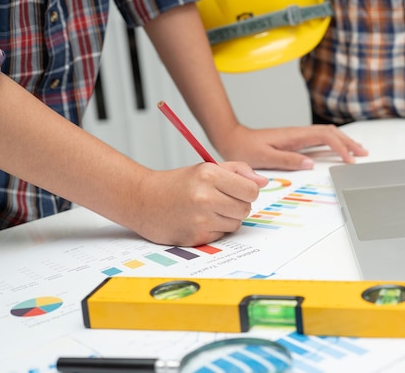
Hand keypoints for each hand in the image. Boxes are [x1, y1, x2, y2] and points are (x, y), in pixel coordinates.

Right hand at [131, 162, 267, 245]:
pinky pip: (221, 235)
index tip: (239, 190)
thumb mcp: (206, 168)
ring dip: (227, 218)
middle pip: (246, 209)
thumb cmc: (177, 183)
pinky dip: (214, 229)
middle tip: (221, 200)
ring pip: (236, 224)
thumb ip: (238, 171)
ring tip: (208, 210)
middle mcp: (205, 197)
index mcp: (209, 175)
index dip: (248, 191)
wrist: (142, 199)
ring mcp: (199, 219)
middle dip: (238, 205)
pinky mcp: (195, 237)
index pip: (251, 190)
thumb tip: (263, 182)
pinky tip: (198, 220)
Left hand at [213, 124, 368, 169]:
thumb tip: (310, 163)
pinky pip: (319, 140)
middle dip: (349, 142)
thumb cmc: (245, 148)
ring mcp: (298, 136)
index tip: (349, 160)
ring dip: (343, 142)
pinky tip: (337, 150)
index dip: (340, 147)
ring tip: (358, 151)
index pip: (325, 137)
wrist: (233, 138)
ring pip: (327, 135)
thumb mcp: (264, 157)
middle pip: (331, 133)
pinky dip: (333, 143)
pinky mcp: (295, 141)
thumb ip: (287, 160)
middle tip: (363, 154)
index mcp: (294, 136)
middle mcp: (298, 133)